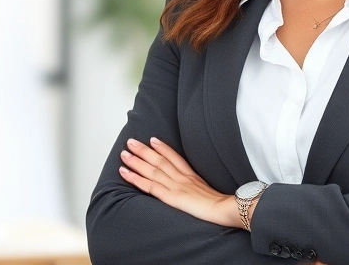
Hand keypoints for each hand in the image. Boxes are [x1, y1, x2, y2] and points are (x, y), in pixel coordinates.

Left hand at [119, 137, 240, 227]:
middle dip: (143, 150)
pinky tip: (126, 173)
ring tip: (124, 154)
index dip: (163, 148)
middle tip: (130, 141)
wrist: (224, 209)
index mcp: (192, 176)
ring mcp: (176, 185)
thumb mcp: (211, 193)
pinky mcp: (171, 196)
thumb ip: (200, 189)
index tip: (153, 140)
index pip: (175, 158)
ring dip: (136, 161)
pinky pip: (150, 186)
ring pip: (152, 170)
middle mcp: (182, 177)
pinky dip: (136, 178)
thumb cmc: (222, 205)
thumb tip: (196, 191)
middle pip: (160, 160)